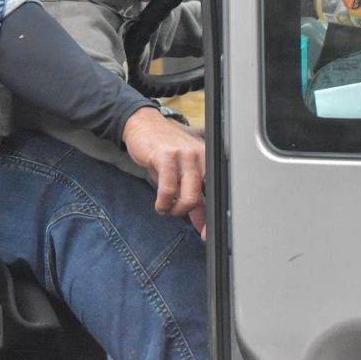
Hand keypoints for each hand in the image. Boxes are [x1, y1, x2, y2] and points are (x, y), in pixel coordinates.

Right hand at [122, 106, 206, 238]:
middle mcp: (202, 157)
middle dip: (193, 215)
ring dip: (176, 209)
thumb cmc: (164, 151)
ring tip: (167, 208)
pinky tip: (160, 204)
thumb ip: (193, 197)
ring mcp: (185, 156)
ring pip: (190, 196)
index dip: (213, 218)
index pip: (217, 194)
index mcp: (209, 161)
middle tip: (177, 215)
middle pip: (206, 197)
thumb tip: (202, 225)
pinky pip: (169, 190)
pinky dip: (164, 203)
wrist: (143, 125)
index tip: (206, 234)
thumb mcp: (181, 174)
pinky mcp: (167, 156)